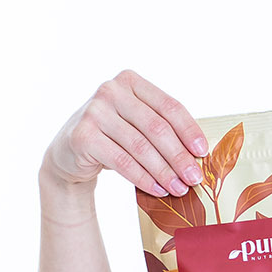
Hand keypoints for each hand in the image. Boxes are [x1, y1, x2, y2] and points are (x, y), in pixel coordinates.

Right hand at [43, 70, 211, 197]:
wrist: (69, 153)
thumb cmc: (113, 137)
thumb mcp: (135, 123)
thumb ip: (162, 128)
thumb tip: (198, 154)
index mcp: (130, 81)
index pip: (168, 106)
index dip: (189, 130)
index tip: (203, 153)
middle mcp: (110, 91)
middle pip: (156, 128)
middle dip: (179, 156)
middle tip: (194, 178)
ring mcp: (94, 111)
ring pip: (140, 147)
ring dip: (164, 171)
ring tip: (179, 188)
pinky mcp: (83, 136)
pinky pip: (122, 161)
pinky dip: (143, 178)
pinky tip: (158, 190)